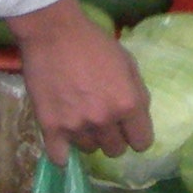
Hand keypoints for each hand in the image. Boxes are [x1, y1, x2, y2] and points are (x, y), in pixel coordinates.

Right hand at [5, 0, 150, 160]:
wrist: (53, 33)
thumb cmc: (94, 43)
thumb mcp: (128, 63)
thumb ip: (137, 94)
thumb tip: (138, 119)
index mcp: (128, 104)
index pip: (142, 143)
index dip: (136, 135)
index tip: (128, 128)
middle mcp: (104, 120)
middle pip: (115, 150)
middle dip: (113, 137)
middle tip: (102, 119)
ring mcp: (76, 126)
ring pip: (89, 150)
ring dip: (88, 137)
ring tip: (79, 117)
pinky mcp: (50, 127)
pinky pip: (60, 158)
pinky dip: (62, 153)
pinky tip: (63, 141)